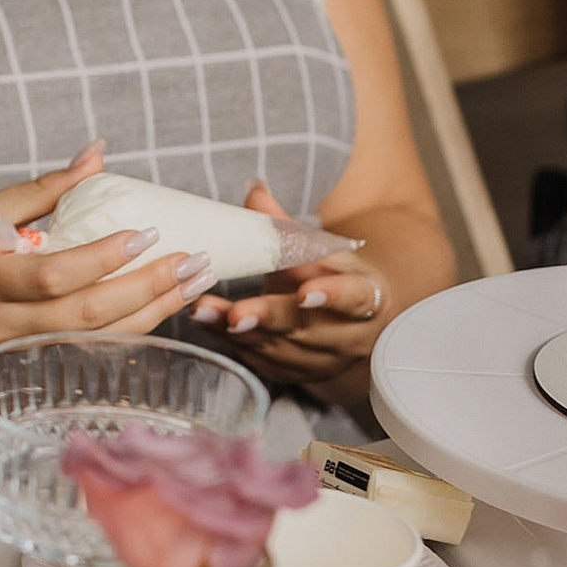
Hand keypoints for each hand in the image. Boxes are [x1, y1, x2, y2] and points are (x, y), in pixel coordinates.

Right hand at [0, 145, 214, 376]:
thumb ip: (41, 189)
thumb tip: (97, 154)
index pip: (51, 274)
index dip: (102, 258)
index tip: (145, 233)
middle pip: (84, 315)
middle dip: (146, 289)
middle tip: (191, 261)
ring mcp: (14, 355)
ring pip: (96, 341)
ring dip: (152, 313)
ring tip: (192, 283)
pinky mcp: (29, 369)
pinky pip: (90, 352)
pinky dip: (130, 331)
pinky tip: (162, 308)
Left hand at [191, 182, 381, 384]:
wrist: (350, 317)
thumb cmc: (333, 276)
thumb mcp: (319, 249)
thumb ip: (286, 225)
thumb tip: (254, 191)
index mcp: (364, 298)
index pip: (353, 299)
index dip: (331, 296)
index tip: (305, 293)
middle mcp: (348, 336)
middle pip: (307, 330)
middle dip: (268, 320)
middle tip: (235, 314)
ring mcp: (322, 361)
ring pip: (279, 349)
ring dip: (237, 332)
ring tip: (202, 311)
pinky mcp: (295, 375)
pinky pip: (261, 362)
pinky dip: (231, 342)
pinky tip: (205, 323)